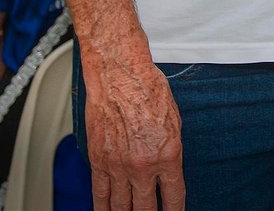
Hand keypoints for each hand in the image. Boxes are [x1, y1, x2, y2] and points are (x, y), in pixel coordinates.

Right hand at [82, 50, 184, 210]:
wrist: (120, 75)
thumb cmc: (148, 90)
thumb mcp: (175, 122)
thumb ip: (171, 151)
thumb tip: (169, 171)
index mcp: (168, 155)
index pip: (174, 197)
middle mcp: (143, 165)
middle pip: (145, 208)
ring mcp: (118, 166)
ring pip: (121, 207)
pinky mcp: (98, 161)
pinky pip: (100, 194)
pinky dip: (103, 208)